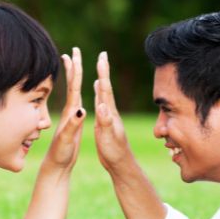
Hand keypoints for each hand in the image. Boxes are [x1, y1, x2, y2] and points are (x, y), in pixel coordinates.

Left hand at [45, 47, 84, 168]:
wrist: (55, 166)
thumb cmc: (60, 154)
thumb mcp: (66, 139)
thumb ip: (73, 125)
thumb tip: (81, 110)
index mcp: (70, 112)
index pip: (73, 86)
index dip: (75, 69)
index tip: (74, 53)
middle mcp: (69, 110)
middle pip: (72, 83)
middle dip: (74, 66)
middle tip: (74, 50)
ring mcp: (70, 115)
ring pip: (73, 90)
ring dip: (74, 75)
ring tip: (73, 62)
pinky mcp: (72, 121)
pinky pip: (75, 100)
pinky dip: (76, 91)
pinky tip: (77, 89)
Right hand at [94, 51, 132, 170]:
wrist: (120, 164)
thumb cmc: (114, 152)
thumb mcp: (108, 137)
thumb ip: (105, 122)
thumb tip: (102, 106)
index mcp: (110, 114)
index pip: (106, 89)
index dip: (103, 73)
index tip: (101, 57)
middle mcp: (110, 111)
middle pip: (106, 86)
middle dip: (103, 70)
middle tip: (102, 55)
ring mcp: (108, 115)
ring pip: (104, 92)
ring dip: (101, 78)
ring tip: (100, 67)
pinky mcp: (105, 120)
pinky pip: (101, 101)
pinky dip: (99, 92)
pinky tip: (99, 88)